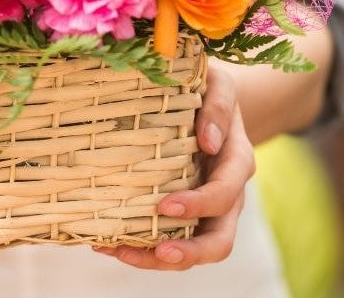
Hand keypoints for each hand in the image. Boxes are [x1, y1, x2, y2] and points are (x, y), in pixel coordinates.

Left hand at [93, 62, 254, 269]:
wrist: (206, 101)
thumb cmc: (208, 89)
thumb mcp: (219, 84)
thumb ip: (219, 105)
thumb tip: (209, 141)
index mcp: (236, 163)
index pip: (225, 194)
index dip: (199, 205)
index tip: (165, 206)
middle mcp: (225, 194)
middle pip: (220, 241)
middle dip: (190, 252)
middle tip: (159, 251)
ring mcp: (204, 209)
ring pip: (192, 249)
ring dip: (157, 259)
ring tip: (118, 252)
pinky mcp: (182, 213)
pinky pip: (167, 239)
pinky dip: (140, 247)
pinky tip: (107, 243)